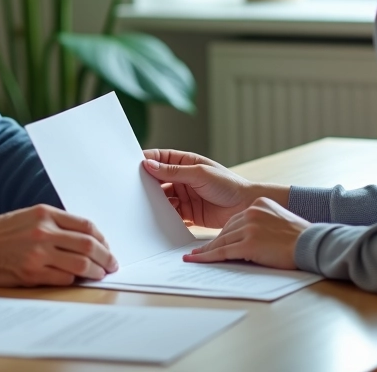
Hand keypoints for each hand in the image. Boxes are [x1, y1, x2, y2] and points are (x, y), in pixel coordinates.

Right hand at [0, 204, 117, 286]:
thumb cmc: (6, 231)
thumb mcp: (32, 216)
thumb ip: (58, 223)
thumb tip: (88, 239)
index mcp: (46, 214)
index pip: (86, 226)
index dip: (102, 238)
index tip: (107, 246)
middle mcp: (44, 233)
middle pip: (88, 246)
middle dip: (106, 257)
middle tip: (112, 264)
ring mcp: (38, 255)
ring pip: (80, 265)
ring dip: (95, 271)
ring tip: (100, 274)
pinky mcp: (31, 274)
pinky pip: (63, 279)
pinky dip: (74, 280)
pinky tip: (77, 280)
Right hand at [142, 149, 262, 227]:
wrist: (245, 208)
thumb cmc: (228, 185)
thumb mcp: (200, 174)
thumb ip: (174, 171)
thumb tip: (149, 164)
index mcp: (186, 163)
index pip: (161, 158)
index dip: (146, 160)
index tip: (131, 165)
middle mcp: (183, 178)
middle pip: (158, 179)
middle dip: (146, 183)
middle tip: (133, 189)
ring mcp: (184, 196)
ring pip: (162, 197)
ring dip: (155, 201)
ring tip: (147, 205)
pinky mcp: (187, 213)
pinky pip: (170, 213)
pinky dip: (164, 216)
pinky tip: (160, 218)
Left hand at [182, 197, 308, 269]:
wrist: (312, 244)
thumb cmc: (300, 237)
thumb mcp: (280, 220)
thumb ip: (264, 222)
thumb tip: (252, 236)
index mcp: (259, 204)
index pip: (235, 220)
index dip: (224, 233)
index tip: (213, 240)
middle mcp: (251, 212)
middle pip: (226, 230)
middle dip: (213, 242)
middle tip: (198, 251)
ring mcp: (249, 228)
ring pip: (221, 241)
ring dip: (206, 251)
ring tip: (194, 257)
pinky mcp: (249, 244)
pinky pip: (222, 252)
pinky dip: (206, 257)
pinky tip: (195, 259)